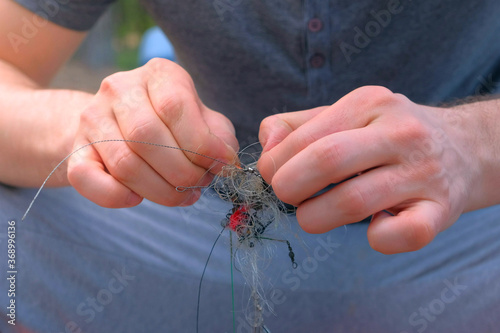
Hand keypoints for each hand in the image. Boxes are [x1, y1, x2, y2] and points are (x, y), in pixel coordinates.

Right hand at [68, 59, 237, 207]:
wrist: (118, 124)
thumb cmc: (172, 124)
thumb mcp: (202, 119)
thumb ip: (219, 136)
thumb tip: (224, 160)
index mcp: (158, 74)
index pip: (175, 106)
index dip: (201, 144)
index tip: (220, 166)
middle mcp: (120, 88)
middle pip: (147, 137)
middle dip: (182, 172)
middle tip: (198, 185)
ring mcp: (92, 118)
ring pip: (124, 163)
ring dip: (160, 191)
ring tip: (182, 195)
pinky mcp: (75, 149)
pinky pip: (87, 179)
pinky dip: (116, 197)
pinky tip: (138, 198)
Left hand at [258, 86, 482, 253]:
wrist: (463, 148)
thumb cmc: (388, 135)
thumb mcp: (346, 114)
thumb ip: (296, 125)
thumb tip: (265, 144)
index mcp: (369, 103)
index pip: (307, 137)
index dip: (275, 164)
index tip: (271, 177)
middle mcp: (400, 133)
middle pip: (328, 160)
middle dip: (290, 187)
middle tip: (288, 196)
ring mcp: (423, 172)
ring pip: (354, 201)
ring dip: (317, 217)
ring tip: (313, 216)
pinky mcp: (441, 209)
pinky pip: (404, 234)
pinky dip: (377, 239)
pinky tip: (371, 229)